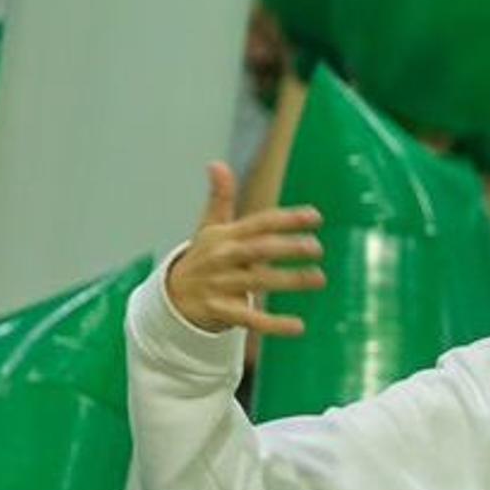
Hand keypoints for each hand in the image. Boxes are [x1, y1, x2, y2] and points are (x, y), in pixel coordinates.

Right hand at [164, 161, 326, 338]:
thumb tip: (216, 164)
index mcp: (225, 235)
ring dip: (289, 281)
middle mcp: (223, 258)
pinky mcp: (221, 311)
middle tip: (316, 247)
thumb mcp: (208, 227)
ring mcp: (221, 285)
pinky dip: (274, 324)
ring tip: (318, 278)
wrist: (171, 297)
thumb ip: (220, 197)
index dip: (286, 219)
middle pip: (258, 250)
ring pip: (258, 282)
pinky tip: (298, 326)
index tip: (315, 216)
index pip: (259, 223)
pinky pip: (250, 319)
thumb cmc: (202, 257)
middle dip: (287, 247)